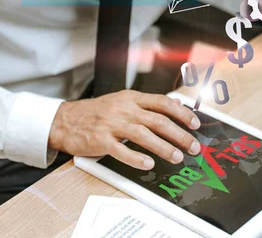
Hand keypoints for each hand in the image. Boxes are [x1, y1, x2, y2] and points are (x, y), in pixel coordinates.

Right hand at [48, 90, 200, 170]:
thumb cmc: (96, 111)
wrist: (65, 119)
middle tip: (192, 146)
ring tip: (177, 157)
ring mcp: (112, 125)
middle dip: (179, 134)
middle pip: (158, 121)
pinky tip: (148, 164)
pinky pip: (121, 151)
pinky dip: (136, 158)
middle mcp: (124, 109)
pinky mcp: (101, 141)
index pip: (162, 103)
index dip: (181, 113)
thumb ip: (147, 103)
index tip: (195, 123)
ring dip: (164, 147)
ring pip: (144, 135)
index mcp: (131, 98)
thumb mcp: (123, 100)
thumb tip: (174, 103)